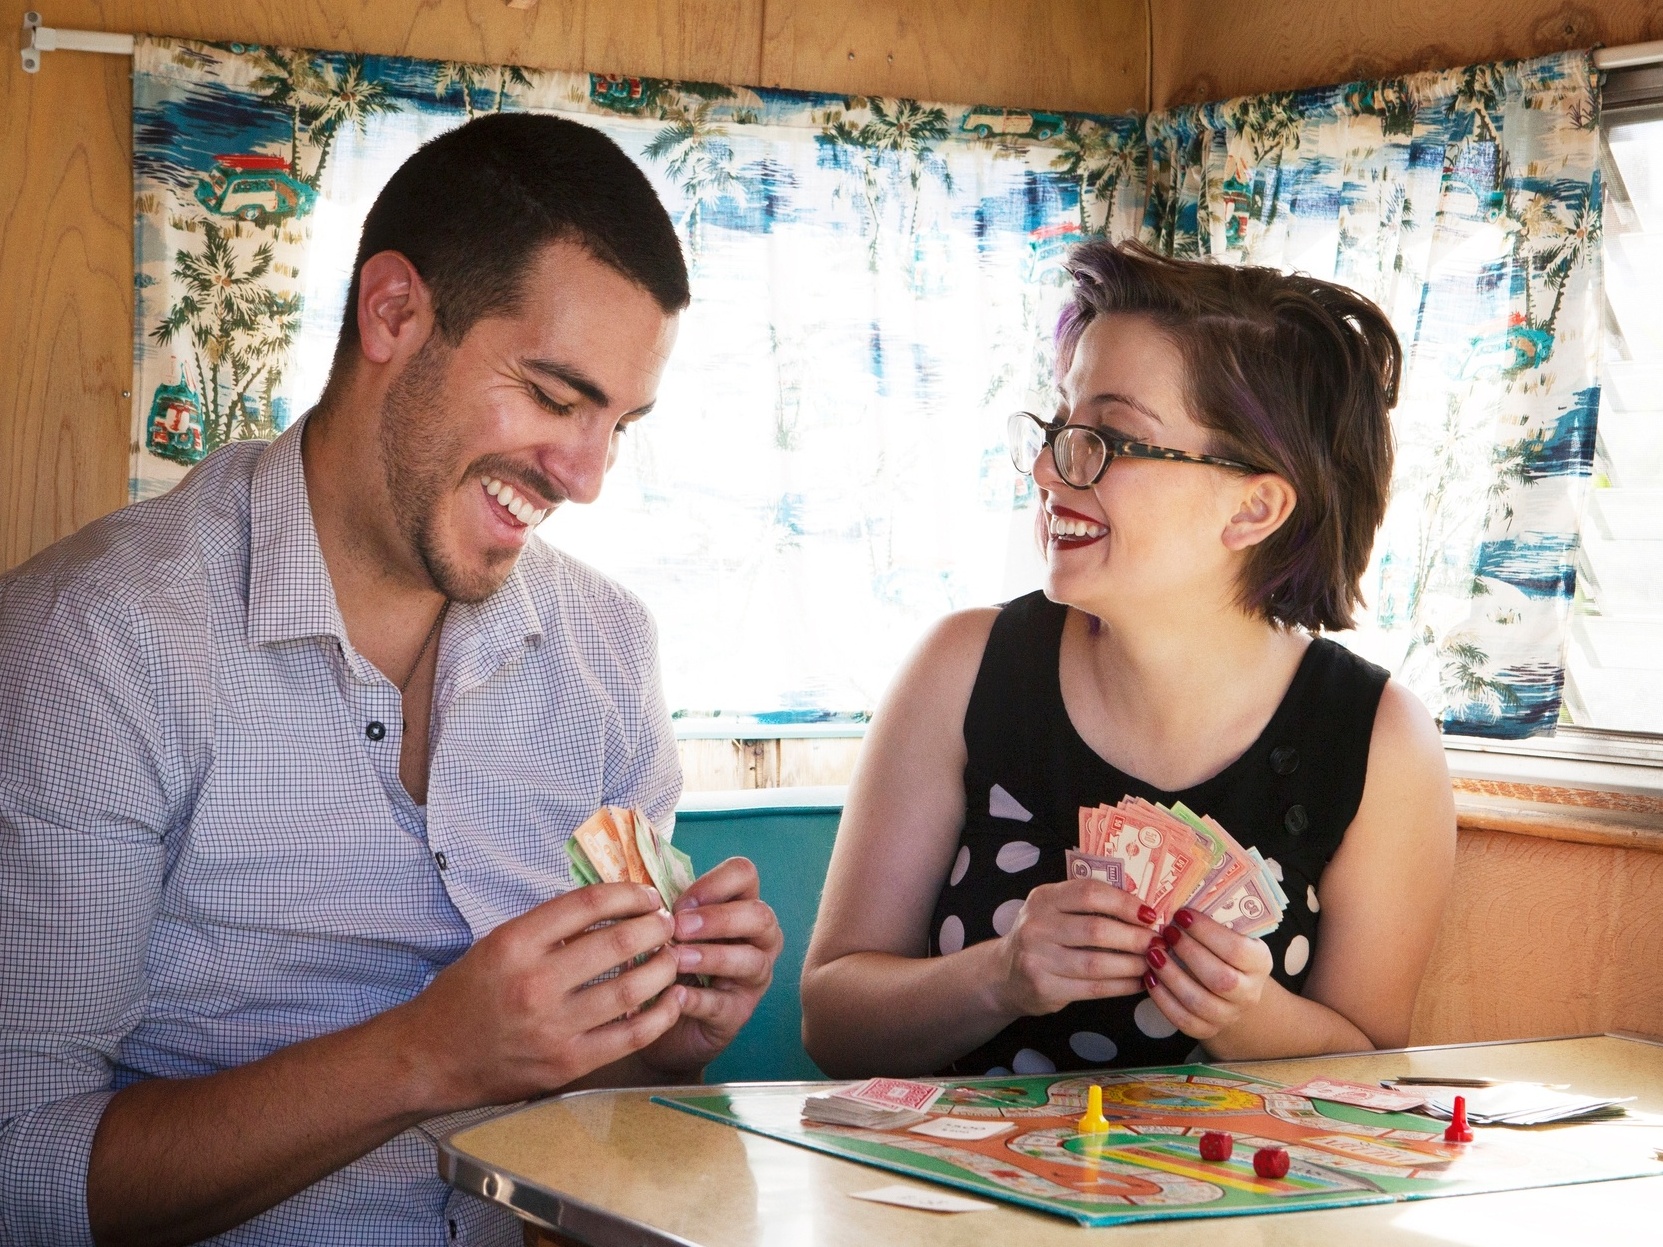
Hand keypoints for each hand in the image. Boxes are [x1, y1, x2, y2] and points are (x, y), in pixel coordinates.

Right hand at [391, 882, 684, 1109]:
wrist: (431, 1058)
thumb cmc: (465, 995)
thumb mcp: (498, 944)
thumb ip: (550, 928)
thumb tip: (611, 908)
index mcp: (516, 943)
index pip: (588, 904)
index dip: (628, 894)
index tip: (648, 896)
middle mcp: (536, 983)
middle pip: (619, 942)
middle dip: (655, 927)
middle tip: (668, 924)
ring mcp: (554, 1027)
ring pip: (633, 988)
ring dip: (665, 966)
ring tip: (673, 956)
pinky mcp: (567, 1064)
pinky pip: (630, 1036)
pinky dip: (661, 1015)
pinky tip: (673, 1000)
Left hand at [639, 856, 782, 1076]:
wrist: (666, 1019)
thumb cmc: (670, 960)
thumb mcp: (671, 928)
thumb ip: (669, 908)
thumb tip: (643, 893)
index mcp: (742, 905)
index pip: (745, 874)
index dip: (715, 882)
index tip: (680, 903)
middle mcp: (759, 939)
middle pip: (760, 916)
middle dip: (719, 919)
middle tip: (679, 928)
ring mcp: (754, 978)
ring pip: (751, 961)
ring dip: (712, 957)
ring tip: (677, 959)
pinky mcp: (739, 1013)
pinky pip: (724, 1004)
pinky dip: (698, 999)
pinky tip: (674, 995)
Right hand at [990, 879, 1157, 1017]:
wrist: (1005, 974)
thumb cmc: (1044, 936)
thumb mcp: (1055, 909)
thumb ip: (1088, 904)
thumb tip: (1144, 907)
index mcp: (1043, 898)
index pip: (1089, 893)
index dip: (1124, 903)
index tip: (1150, 914)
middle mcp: (1036, 926)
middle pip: (1096, 930)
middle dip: (1135, 937)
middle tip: (1158, 942)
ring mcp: (1037, 959)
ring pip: (1097, 964)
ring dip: (1133, 964)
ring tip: (1153, 963)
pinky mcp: (1044, 988)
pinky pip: (1093, 989)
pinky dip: (1122, 986)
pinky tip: (1138, 982)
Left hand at [1141, 908, 1274, 1039]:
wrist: (1233, 992)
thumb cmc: (1223, 951)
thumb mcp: (1230, 933)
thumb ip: (1214, 920)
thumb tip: (1179, 894)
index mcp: (1260, 962)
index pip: (1237, 949)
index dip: (1207, 932)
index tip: (1181, 914)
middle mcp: (1249, 992)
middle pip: (1220, 979)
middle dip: (1188, 953)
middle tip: (1165, 933)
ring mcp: (1229, 1015)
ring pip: (1199, 1002)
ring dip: (1171, 976)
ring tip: (1153, 954)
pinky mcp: (1207, 1030)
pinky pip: (1184, 1021)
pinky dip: (1163, 1000)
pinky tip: (1149, 978)